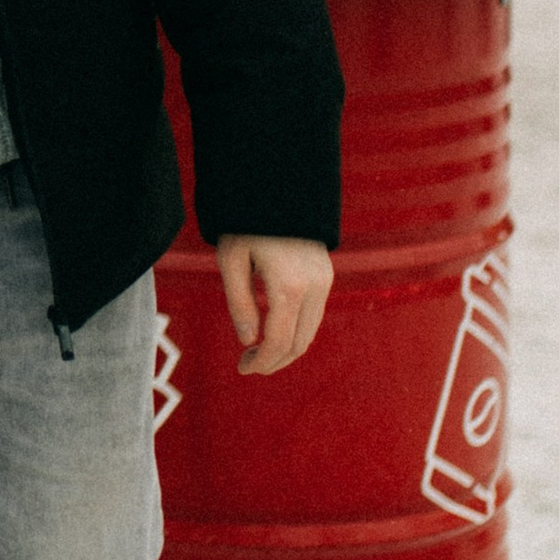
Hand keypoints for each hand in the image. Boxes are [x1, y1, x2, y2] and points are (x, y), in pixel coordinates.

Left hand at [216, 234, 332, 376]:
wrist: (279, 190)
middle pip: (299, 343)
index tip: (241, 369)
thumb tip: (248, 341)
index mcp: (289, 287)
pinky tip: (273, 331)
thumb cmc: (246, 224)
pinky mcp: (327, 276)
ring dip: (286, 349)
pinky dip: (296, 331)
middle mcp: (314, 287)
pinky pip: (314, 315)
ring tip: (257, 352)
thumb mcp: (231, 261)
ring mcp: (325, 281)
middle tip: (247, 365)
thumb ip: (239, 304)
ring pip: (311, 332)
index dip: (261, 362)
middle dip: (274, 361)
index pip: (279, 342)